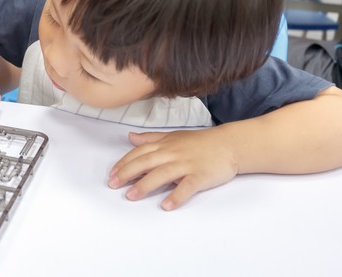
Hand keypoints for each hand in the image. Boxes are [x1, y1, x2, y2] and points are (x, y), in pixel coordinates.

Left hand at [108, 128, 238, 210]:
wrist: (229, 144)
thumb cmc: (200, 142)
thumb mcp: (173, 136)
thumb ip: (151, 138)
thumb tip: (131, 137)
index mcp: (165, 144)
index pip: (139, 152)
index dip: (124, 163)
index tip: (112, 174)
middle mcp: (173, 153)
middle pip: (146, 162)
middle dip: (127, 173)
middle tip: (114, 185)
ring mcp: (186, 164)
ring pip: (162, 174)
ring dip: (145, 185)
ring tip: (131, 196)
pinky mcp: (200, 176)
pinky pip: (186, 187)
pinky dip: (176, 196)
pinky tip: (166, 205)